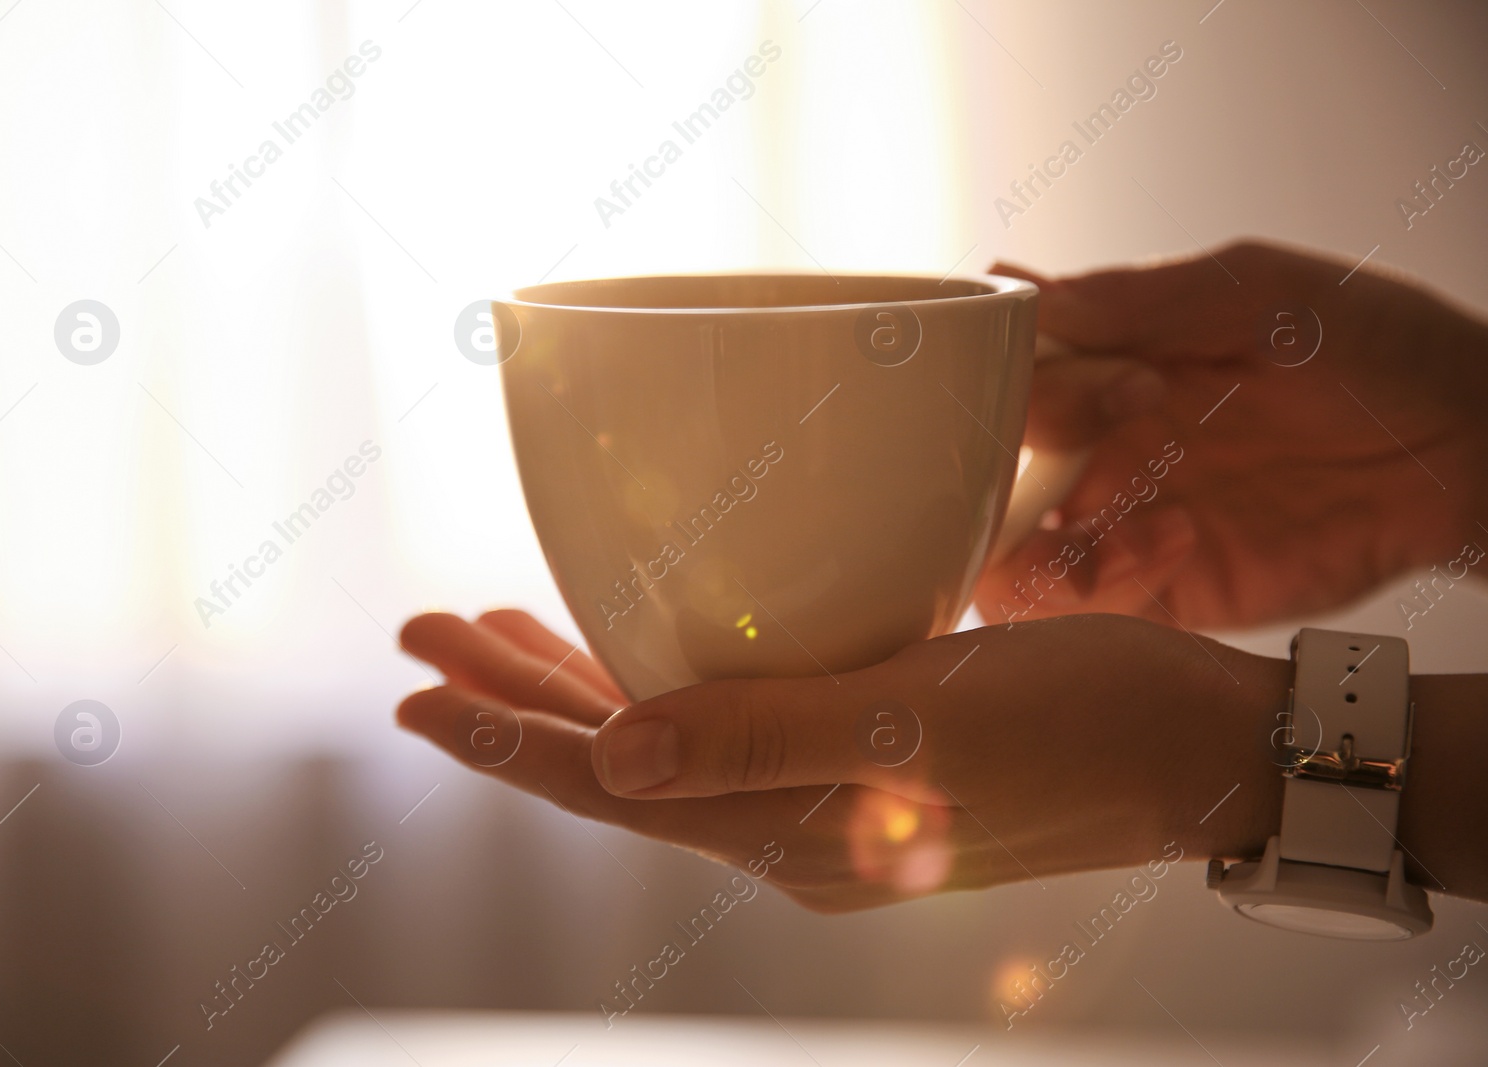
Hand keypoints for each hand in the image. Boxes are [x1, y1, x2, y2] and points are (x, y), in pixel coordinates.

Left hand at [396, 609, 1288, 910]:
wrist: (1202, 747)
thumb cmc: (1083, 724)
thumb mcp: (924, 724)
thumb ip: (765, 743)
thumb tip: (611, 767)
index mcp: (795, 834)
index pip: (610, 788)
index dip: (503, 741)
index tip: (417, 694)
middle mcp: (793, 828)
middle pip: (617, 763)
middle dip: (513, 700)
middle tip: (424, 637)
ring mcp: (826, 797)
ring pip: (662, 742)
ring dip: (575, 687)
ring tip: (497, 633)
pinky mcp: (863, 754)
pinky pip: (726, 725)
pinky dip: (663, 683)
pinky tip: (638, 643)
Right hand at [980, 240, 1487, 630]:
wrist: (1467, 447)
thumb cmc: (1374, 348)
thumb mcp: (1259, 295)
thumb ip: (1139, 299)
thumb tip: (1012, 287)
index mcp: (1102, 363)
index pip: (995, 382)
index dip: (1018, 389)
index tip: (1105, 382)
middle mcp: (1096, 445)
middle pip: (978, 479)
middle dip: (1013, 471)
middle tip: (1108, 448)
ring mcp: (1122, 521)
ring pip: (1006, 559)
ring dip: (1032, 547)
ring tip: (1111, 515)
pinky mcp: (1163, 589)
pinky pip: (1085, 607)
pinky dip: (1106, 581)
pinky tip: (1178, 537)